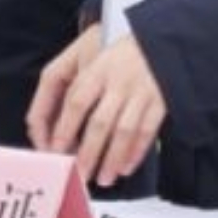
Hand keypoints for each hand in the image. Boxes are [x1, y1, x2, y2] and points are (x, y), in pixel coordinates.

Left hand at [28, 19, 167, 184]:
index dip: (64, 130)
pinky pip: (148, 131)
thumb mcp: (91, 58)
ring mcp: (142, 92)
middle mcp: (119, 82)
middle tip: (79, 174)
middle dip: (88, 154)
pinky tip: (126, 167)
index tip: (56, 151)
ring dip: (112, 159)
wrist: (161, 39)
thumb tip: (56, 126)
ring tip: (103, 178)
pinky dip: (137, 152)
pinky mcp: (161, 100)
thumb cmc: (120, 53)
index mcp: (97, 71)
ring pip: (125, 132)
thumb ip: (73, 88)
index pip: (76, 104)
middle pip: (100, 123)